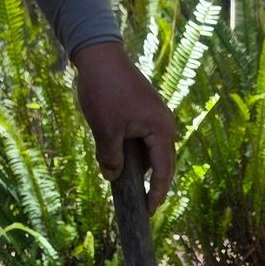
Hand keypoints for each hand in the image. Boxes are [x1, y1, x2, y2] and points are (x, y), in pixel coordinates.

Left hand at [73, 41, 177, 207]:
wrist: (99, 54)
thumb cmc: (104, 91)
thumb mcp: (105, 131)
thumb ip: (110, 159)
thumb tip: (112, 177)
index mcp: (161, 130)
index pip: (163, 171)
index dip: (156, 194)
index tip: (149, 212)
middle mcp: (165, 123)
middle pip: (163, 163)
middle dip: (153, 183)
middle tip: (142, 204)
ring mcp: (157, 115)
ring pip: (153, 151)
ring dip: (142, 167)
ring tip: (128, 182)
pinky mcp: (146, 110)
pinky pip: (146, 138)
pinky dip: (137, 152)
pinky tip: (122, 158)